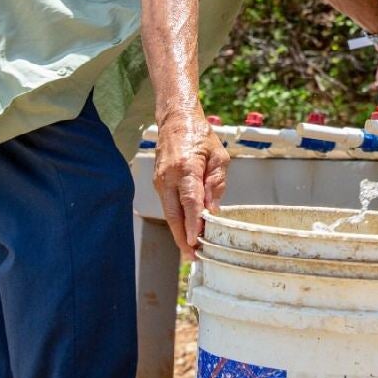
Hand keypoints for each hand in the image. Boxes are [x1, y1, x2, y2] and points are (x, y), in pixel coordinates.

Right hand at [152, 114, 228, 259]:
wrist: (176, 121)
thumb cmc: (201, 136)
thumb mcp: (219, 157)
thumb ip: (216, 183)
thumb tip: (212, 210)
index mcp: (186, 167)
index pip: (190, 201)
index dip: (193, 223)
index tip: (196, 241)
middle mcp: (169, 176)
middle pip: (174, 214)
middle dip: (183, 238)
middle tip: (193, 256)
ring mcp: (160, 181)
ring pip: (168, 213)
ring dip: (179, 233)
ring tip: (191, 250)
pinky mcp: (158, 184)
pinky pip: (168, 206)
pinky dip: (176, 221)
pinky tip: (186, 232)